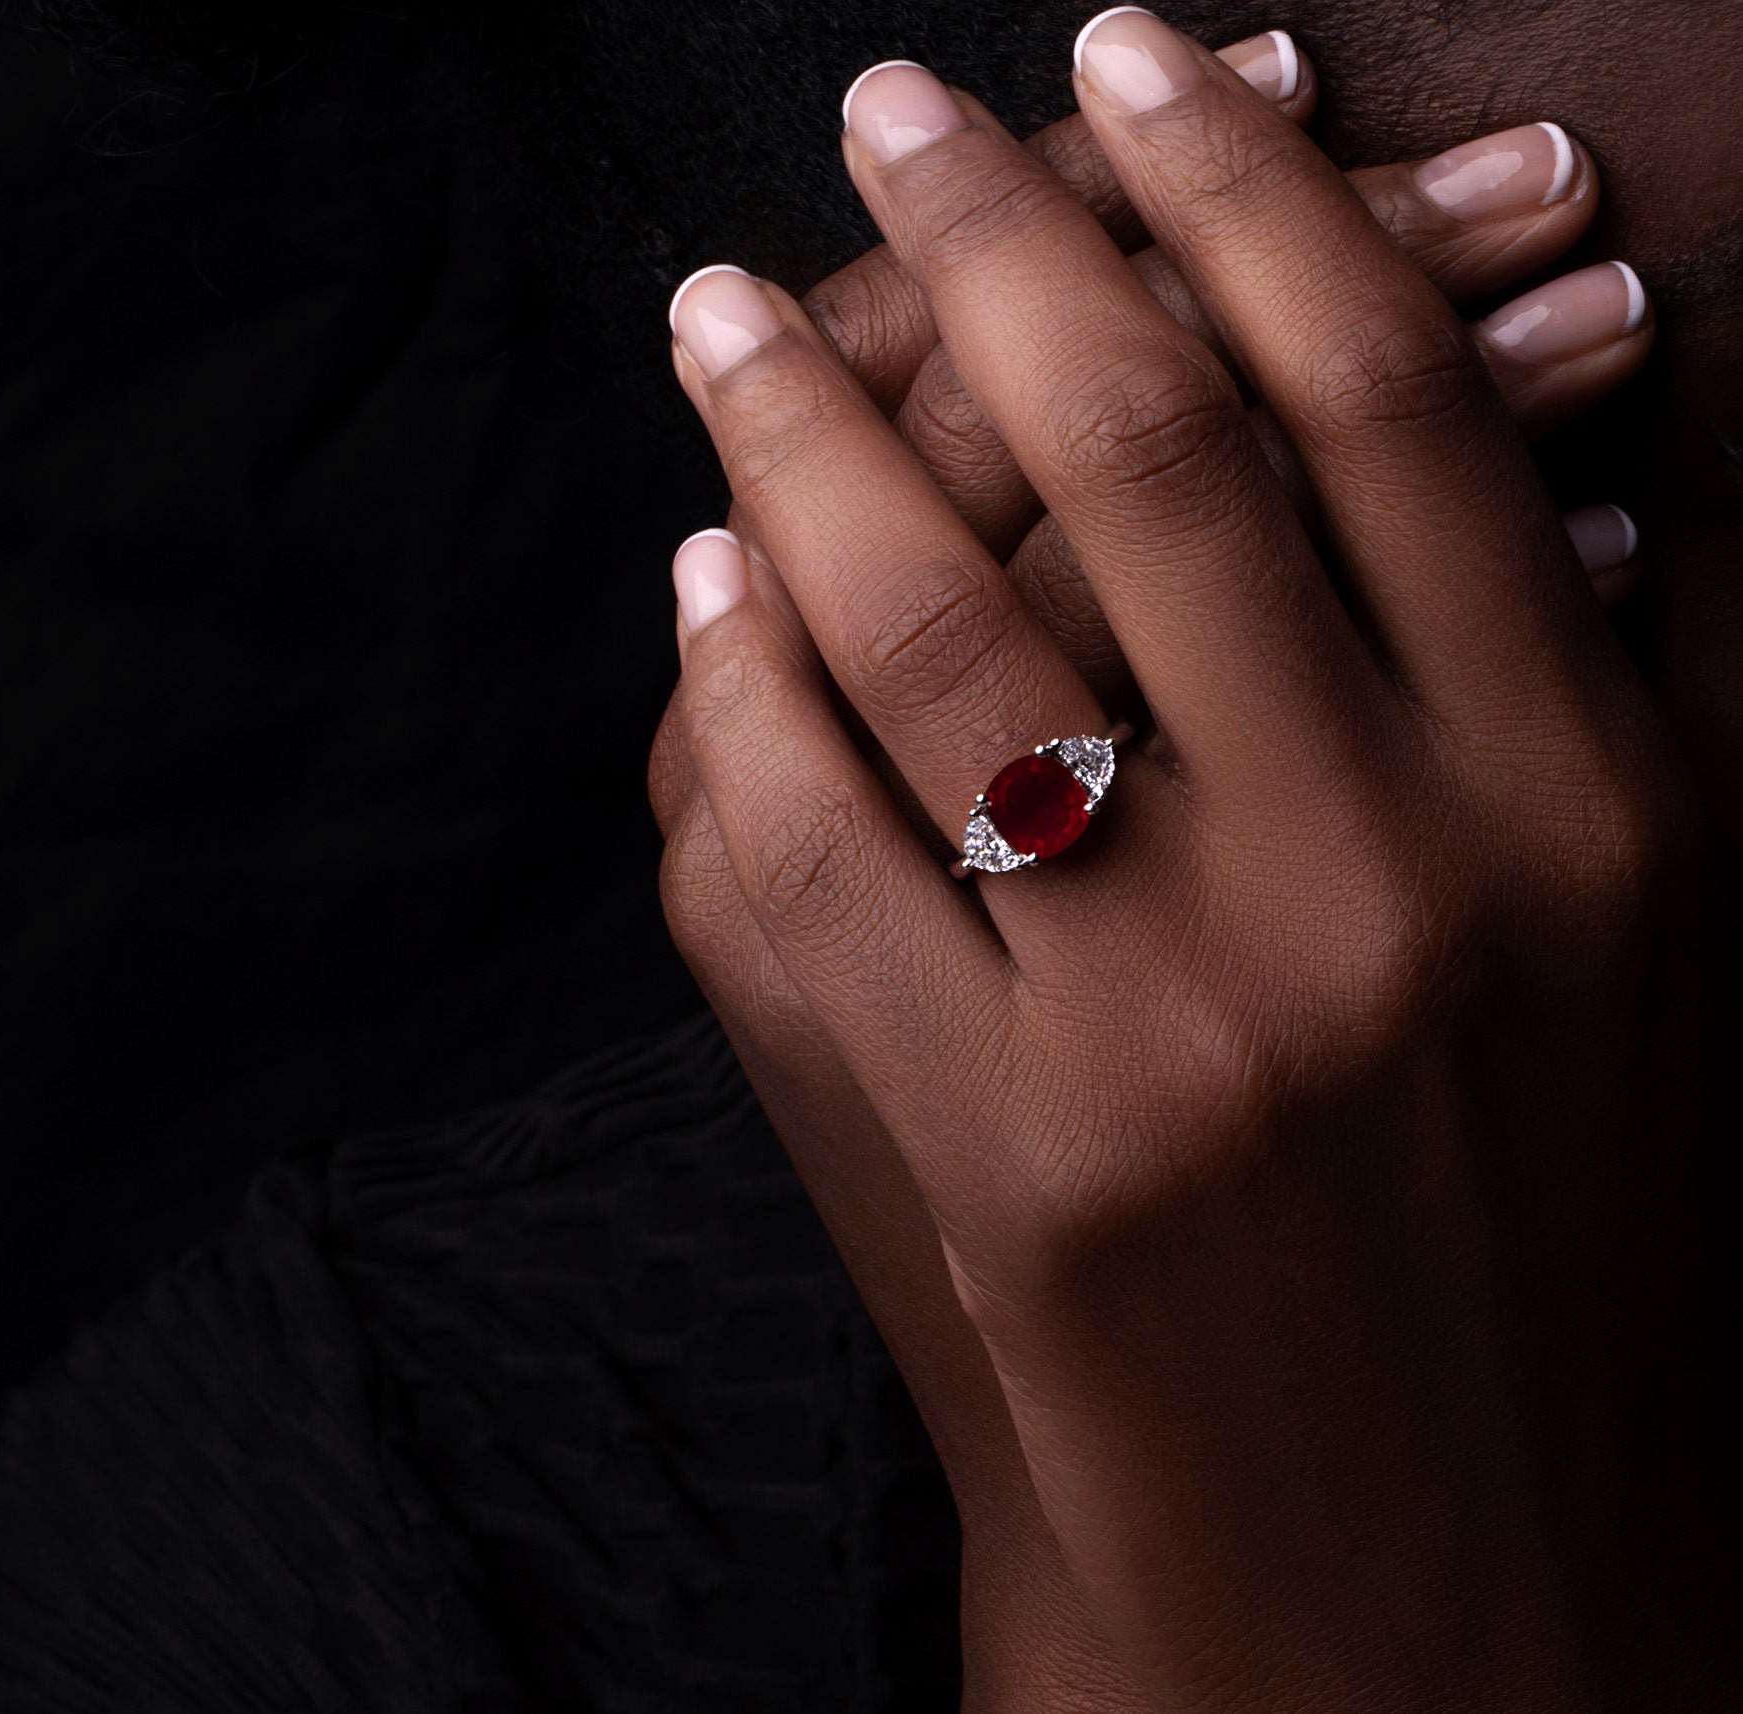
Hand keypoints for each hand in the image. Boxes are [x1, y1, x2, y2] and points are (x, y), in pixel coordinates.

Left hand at [660, 13, 1718, 1710]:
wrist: (1414, 1607)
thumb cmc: (1529, 1269)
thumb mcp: (1641, 962)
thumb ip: (1572, 690)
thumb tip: (1470, 426)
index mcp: (1593, 809)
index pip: (1383, 395)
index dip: (1245, 186)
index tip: (1134, 60)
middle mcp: (1395, 884)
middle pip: (1151, 442)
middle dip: (1007, 225)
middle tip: (899, 103)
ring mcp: (1178, 1020)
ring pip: (934, 614)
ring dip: (801, 418)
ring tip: (727, 302)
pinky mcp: (1001, 1151)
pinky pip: (803, 842)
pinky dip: (732, 682)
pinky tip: (705, 580)